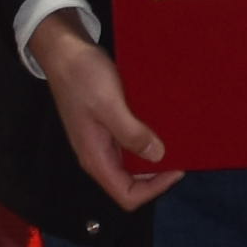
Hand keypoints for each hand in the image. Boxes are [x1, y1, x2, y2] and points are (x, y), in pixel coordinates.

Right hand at [31, 24, 180, 211]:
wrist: (64, 51)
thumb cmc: (83, 77)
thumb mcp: (109, 104)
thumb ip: (131, 133)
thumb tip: (158, 156)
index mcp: (95, 158)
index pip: (126, 195)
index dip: (154, 189)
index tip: (177, 169)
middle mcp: (97, 155)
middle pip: (130, 184)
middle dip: (157, 176)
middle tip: (182, 156)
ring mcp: (101, 141)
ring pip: (131, 164)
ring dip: (153, 158)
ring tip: (176, 142)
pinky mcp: (106, 127)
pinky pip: (129, 144)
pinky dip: (146, 141)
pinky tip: (162, 128)